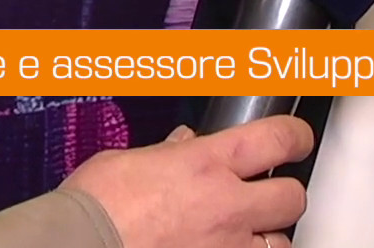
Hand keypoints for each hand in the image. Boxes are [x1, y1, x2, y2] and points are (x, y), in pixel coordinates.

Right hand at [63, 116, 312, 247]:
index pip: (278, 139)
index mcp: (205, 164)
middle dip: (284, 193)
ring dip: (267, 238)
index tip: (296, 140)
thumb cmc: (93, 208)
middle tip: (270, 192)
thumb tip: (183, 143)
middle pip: (292, 196)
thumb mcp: (128, 162)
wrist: (77, 247)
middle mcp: (225, 206)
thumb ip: (167, 153)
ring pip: (280, 244)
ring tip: (247, 235)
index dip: (296, 137)